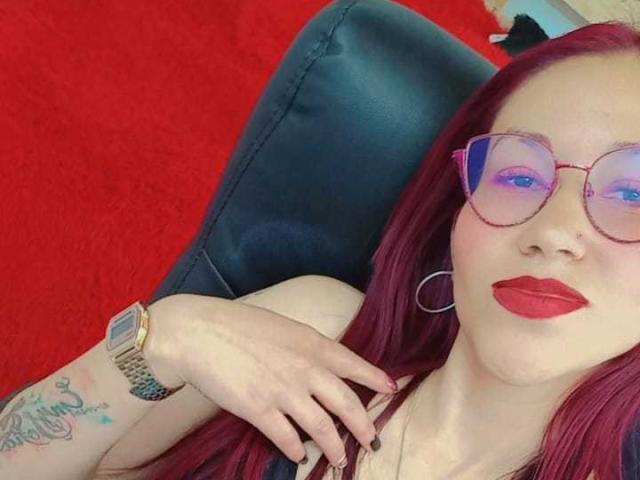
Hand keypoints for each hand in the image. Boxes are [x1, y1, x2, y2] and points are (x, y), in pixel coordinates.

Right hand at [144, 293, 395, 467]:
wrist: (199, 333)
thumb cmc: (239, 325)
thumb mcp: (283, 328)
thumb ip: (307, 348)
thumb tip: (323, 367)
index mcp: (312, 343)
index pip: (354, 364)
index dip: (375, 379)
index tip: (391, 390)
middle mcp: (305, 369)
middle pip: (346, 403)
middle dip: (363, 425)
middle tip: (371, 441)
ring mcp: (284, 391)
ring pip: (321, 427)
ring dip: (334, 447)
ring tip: (340, 459)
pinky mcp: (259, 411)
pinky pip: (286, 438)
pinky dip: (295, 450)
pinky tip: (298, 456)